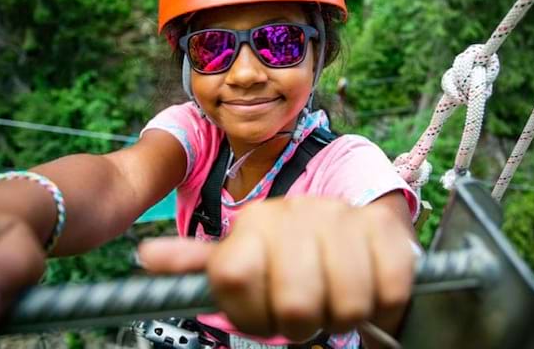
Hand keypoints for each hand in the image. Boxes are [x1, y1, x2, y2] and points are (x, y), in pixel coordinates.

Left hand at [138, 193, 415, 343]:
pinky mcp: (384, 231)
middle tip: (304, 312)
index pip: (233, 278)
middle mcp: (296, 212)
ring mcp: (342, 217)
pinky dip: (380, 307)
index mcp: (253, 222)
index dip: (250, 313)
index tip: (264, 310)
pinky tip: (367, 290)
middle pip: (294, 304)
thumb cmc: (292, 260)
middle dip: (301, 322)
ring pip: (344, 303)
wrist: (354, 232)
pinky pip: (387, 292)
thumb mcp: (241, 261)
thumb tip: (146, 255)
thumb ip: (196, 262)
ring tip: (334, 301)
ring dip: (340, 315)